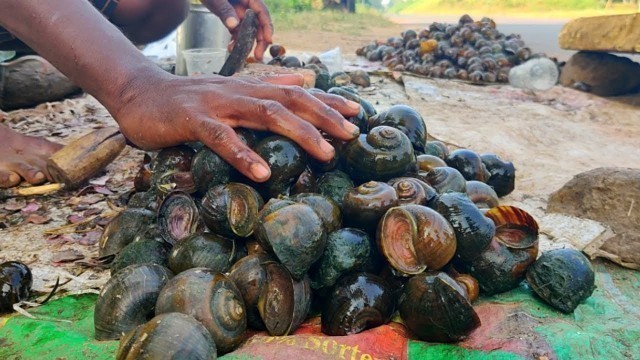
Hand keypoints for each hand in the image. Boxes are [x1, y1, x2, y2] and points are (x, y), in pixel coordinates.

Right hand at [113, 72, 360, 181]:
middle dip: (324, 116)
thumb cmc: (187, 101)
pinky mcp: (193, 119)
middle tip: (351, 134)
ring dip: (299, 133)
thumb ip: (262, 93)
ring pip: (265, 114)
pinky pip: (222, 138)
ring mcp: (218, 104)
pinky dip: (244, 154)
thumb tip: (297, 87)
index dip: (326, 101)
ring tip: (325, 153)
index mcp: (249, 89)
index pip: (295, 92)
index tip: (356, 112)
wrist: (139, 93)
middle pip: (290, 100)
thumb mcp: (229, 95)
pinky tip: (262, 173)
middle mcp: (240, 92)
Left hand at [203, 0, 272, 60]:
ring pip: (249, 30)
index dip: (267, 27)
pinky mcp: (232, 18)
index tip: (268, 41)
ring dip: (247, 43)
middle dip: (260, 40)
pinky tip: (231, 48)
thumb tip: (234, 26)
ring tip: (242, 55)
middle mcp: (247, 6)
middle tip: (258, 56)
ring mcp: (239, 13)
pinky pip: (237, 31)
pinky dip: (236, 40)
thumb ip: (225, 10)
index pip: (262, 12)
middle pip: (259, 24)